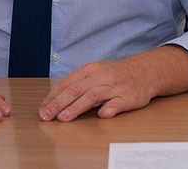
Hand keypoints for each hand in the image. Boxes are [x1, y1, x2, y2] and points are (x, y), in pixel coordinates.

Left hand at [37, 45, 187, 121]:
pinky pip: (117, 103)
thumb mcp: (95, 72)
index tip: (42, 108)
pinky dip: (108, 108)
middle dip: (58, 103)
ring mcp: (114, 87)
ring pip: (92, 96)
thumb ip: (78, 84)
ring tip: (64, 118)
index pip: (67, 83)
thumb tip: (56, 98)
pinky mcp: (127, 97)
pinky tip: (101, 115)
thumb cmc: (115, 74)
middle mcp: (101, 76)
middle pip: (76, 90)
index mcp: (90, 70)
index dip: (53, 96)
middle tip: (46, 115)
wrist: (145, 71)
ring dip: (77, 107)